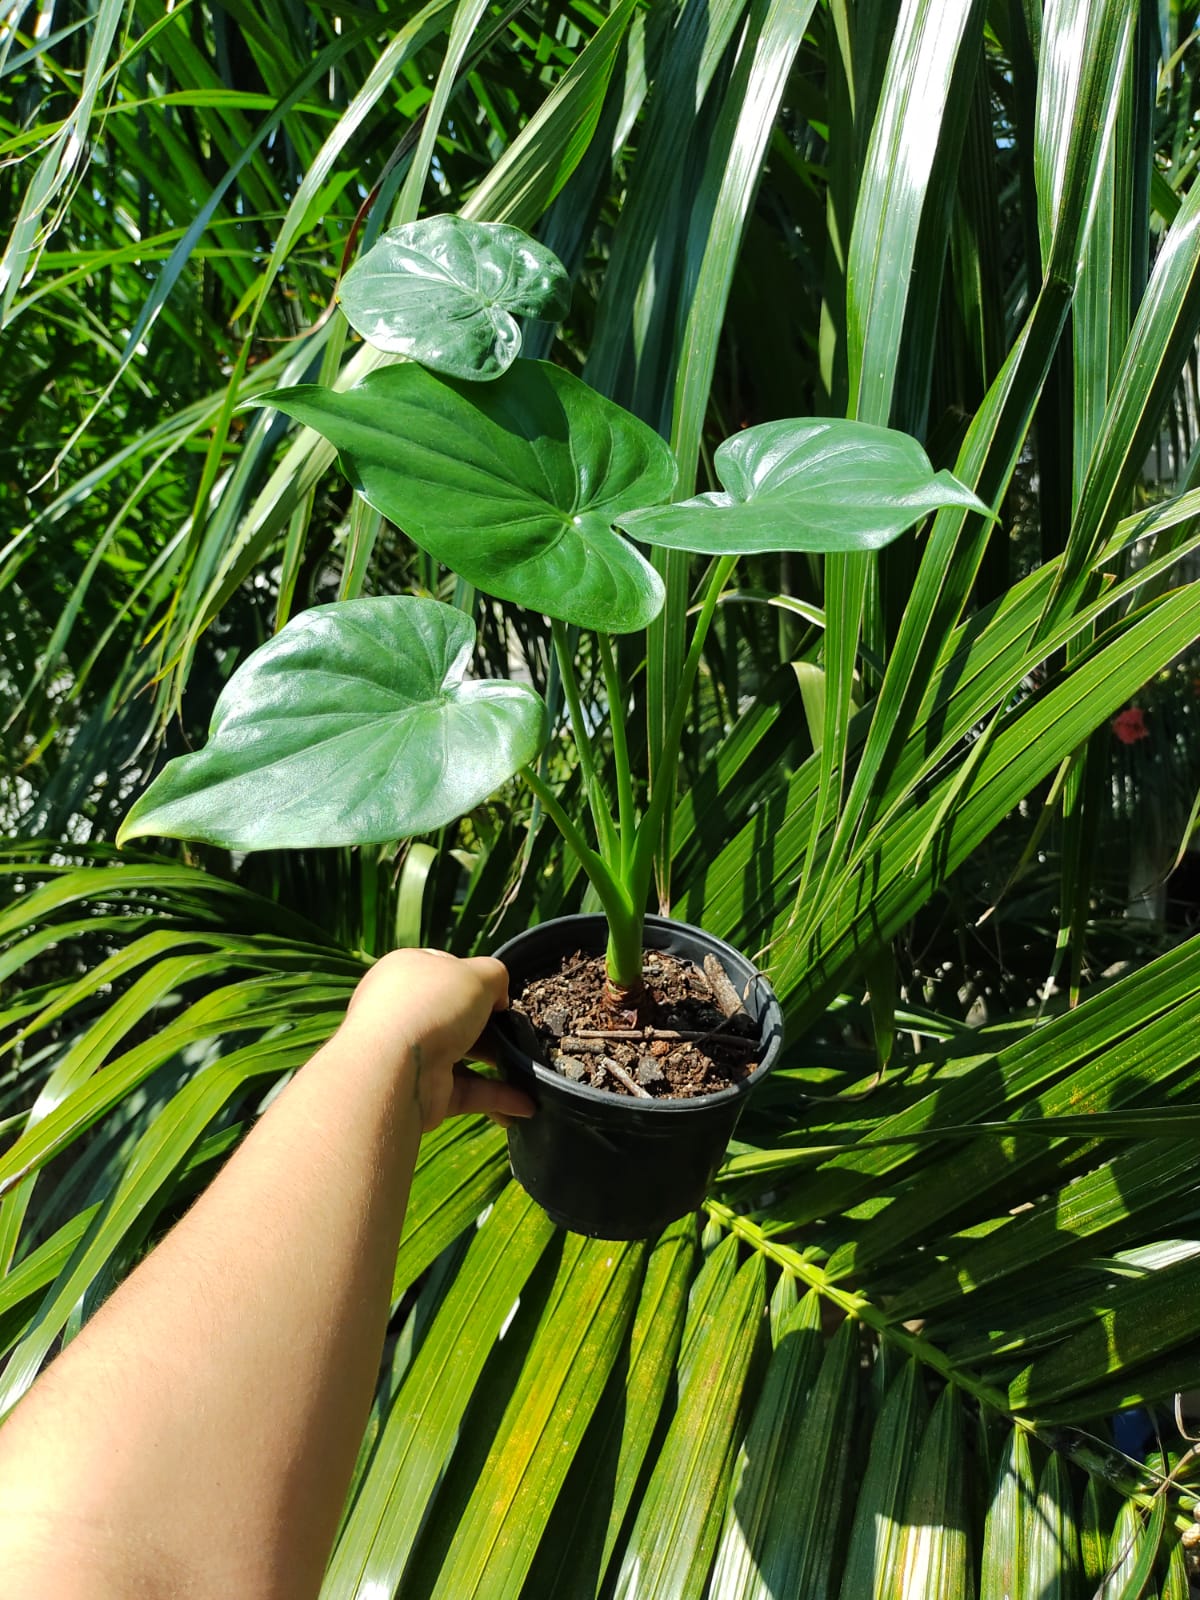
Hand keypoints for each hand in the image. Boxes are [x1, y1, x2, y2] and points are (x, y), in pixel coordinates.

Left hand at [342, 949, 534, 1130]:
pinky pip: (466, 1090)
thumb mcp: (477, 974)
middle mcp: (405, 1011)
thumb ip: (495, 975)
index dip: (474, 978)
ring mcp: (413, 1052)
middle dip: (490, 1026)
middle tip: (519, 1032)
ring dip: (498, 1063)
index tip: (500, 994)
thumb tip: (497, 998)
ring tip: (530, 1070)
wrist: (393, 1068)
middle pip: (456, 1015)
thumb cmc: (433, 1006)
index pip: (444, 969)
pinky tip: (526, 1105)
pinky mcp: (425, 1089)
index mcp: (408, 972)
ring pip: (463, 1054)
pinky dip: (495, 1097)